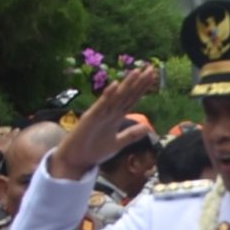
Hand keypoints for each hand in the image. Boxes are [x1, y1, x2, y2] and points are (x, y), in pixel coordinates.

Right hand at [48, 64, 161, 178]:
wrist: (76, 160)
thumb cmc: (94, 151)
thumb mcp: (118, 143)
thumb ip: (131, 135)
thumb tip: (147, 128)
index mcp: (116, 116)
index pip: (132, 99)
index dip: (142, 88)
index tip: (153, 77)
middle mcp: (109, 111)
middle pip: (127, 95)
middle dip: (138, 82)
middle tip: (150, 69)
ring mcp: (100, 113)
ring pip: (116, 97)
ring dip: (126, 85)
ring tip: (137, 72)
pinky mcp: (90, 118)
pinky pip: (101, 105)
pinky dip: (108, 95)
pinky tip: (116, 85)